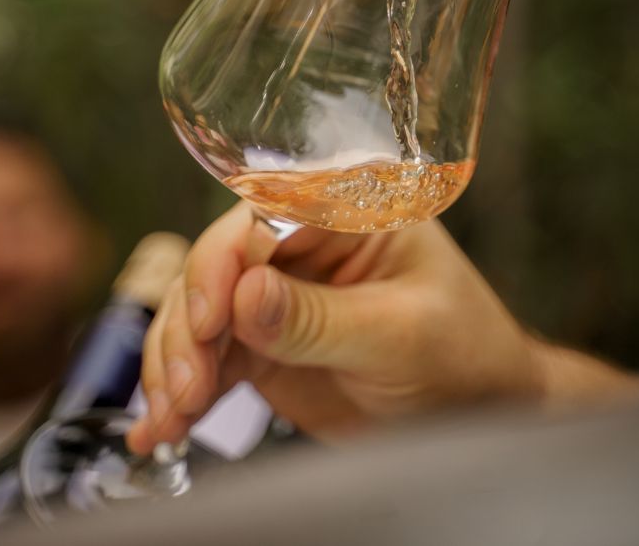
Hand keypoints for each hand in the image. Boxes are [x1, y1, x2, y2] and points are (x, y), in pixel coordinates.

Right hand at [126, 201, 536, 452]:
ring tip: (173, 415)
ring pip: (200, 311)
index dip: (221, 262)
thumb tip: (244, 295)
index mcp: (350, 211)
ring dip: (175, 362)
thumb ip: (320, 318)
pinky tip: (161, 426)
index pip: (266, 215)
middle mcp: (306, 241)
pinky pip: (210, 356)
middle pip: (218, 263)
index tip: (206, 321)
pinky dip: (181, 391)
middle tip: (185, 386)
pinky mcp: (266, 342)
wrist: (476, 408)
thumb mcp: (400, 333)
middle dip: (189, 325)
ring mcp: (281, 293)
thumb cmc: (464, 351)